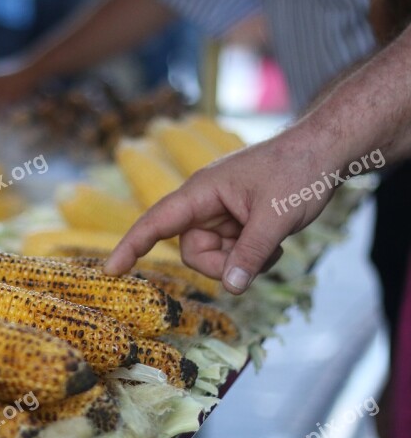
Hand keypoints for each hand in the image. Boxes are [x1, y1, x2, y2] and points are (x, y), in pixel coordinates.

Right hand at [104, 131, 336, 293]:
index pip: (156, 221)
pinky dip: (252, 255)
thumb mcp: (276, 217)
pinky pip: (232, 251)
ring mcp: (221, 212)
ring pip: (214, 255)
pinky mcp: (236, 220)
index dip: (131, 246)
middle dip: (221, 263)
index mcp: (201, 191)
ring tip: (273, 244)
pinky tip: (275, 243)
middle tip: (257, 258)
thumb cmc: (298, 171)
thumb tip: (232, 288)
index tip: (111, 269)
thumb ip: (251, 254)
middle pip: (192, 250)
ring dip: (242, 260)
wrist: (326, 150)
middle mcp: (204, 202)